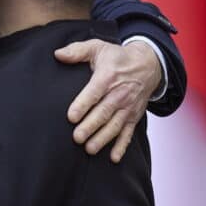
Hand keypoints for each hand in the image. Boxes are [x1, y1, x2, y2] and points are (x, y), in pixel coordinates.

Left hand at [55, 39, 161, 162]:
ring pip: (114, 126)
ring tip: (90, 149)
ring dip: (103, 139)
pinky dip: (122, 146)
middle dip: (91, 126)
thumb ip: (77, 51)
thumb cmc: (118, 57)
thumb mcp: (98, 47)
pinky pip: (128, 133)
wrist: (148, 64)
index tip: (71, 117)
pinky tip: (113, 158)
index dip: (83, 104)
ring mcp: (128, 107)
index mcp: (108, 77)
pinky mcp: (133, 116)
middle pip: (104, 112)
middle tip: (77, 138)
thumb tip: (58, 54)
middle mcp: (119, 94)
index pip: (94, 92)